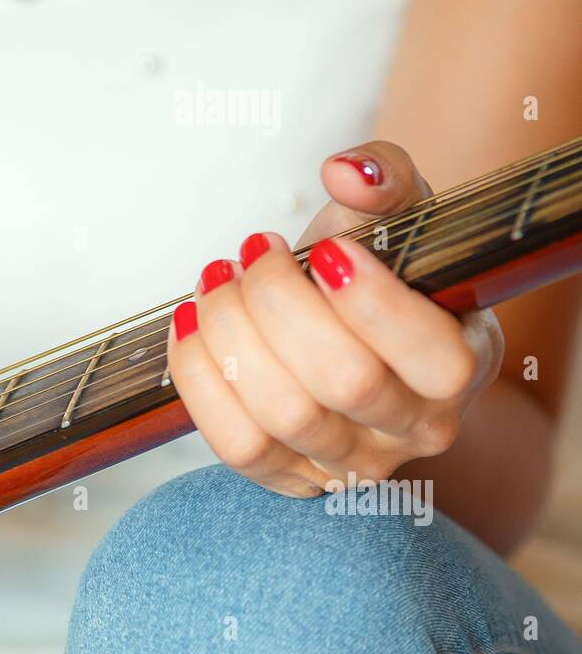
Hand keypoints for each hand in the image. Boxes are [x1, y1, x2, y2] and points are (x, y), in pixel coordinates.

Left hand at [166, 141, 503, 496]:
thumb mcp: (398, 217)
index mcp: (462, 365)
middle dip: (279, 303)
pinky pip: (235, 445)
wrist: (348, 341)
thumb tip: (345, 173)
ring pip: (280, 416)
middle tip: (255, 252)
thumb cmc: (377, 277)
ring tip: (217, 282)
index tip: (327, 251)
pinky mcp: (289, 480)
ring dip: (230, 336)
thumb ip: (385, 181)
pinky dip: (199, 380)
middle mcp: (414, 428)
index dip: (370, 301)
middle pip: (341, 382)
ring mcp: (350, 464)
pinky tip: (192, 326)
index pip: (430, 356)